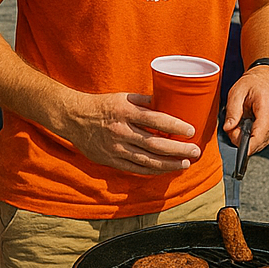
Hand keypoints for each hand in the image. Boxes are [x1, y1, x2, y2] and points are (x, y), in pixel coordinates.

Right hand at [58, 92, 202, 174]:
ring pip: (147, 160)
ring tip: (185, 163)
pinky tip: (165, 169)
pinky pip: (135, 168)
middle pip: (155, 143)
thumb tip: (168, 103)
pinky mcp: (111, 160)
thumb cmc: (102, 106)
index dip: (175, 125)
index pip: (155, 119)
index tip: (191, 130)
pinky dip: (152, 170)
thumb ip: (144, 101)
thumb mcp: (122, 97)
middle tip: (195, 151)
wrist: (73, 118)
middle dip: (178, 149)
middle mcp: (121, 130)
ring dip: (168, 164)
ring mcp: (116, 148)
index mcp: (125, 111)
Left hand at [222, 66, 268, 152]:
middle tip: (233, 128)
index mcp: (267, 105)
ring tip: (240, 124)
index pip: (260, 133)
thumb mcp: (236, 92)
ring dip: (250, 139)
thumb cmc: (251, 83)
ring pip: (264, 141)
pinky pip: (266, 137)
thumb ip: (232, 111)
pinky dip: (256, 136)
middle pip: (261, 140)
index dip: (249, 146)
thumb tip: (229, 128)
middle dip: (244, 140)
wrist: (264, 76)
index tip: (238, 149)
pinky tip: (249, 126)